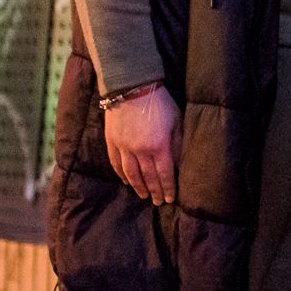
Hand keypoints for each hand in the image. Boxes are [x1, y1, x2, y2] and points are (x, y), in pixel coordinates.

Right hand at [104, 84, 179, 204]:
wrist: (132, 87)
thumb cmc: (159, 102)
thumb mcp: (176, 121)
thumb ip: (177, 144)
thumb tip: (178, 163)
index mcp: (159, 146)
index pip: (165, 174)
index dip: (168, 188)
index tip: (170, 199)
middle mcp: (140, 150)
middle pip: (148, 177)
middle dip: (154, 191)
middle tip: (157, 202)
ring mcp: (124, 147)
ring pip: (131, 173)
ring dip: (138, 187)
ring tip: (143, 195)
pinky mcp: (112, 141)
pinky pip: (116, 163)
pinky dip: (121, 174)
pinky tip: (126, 181)